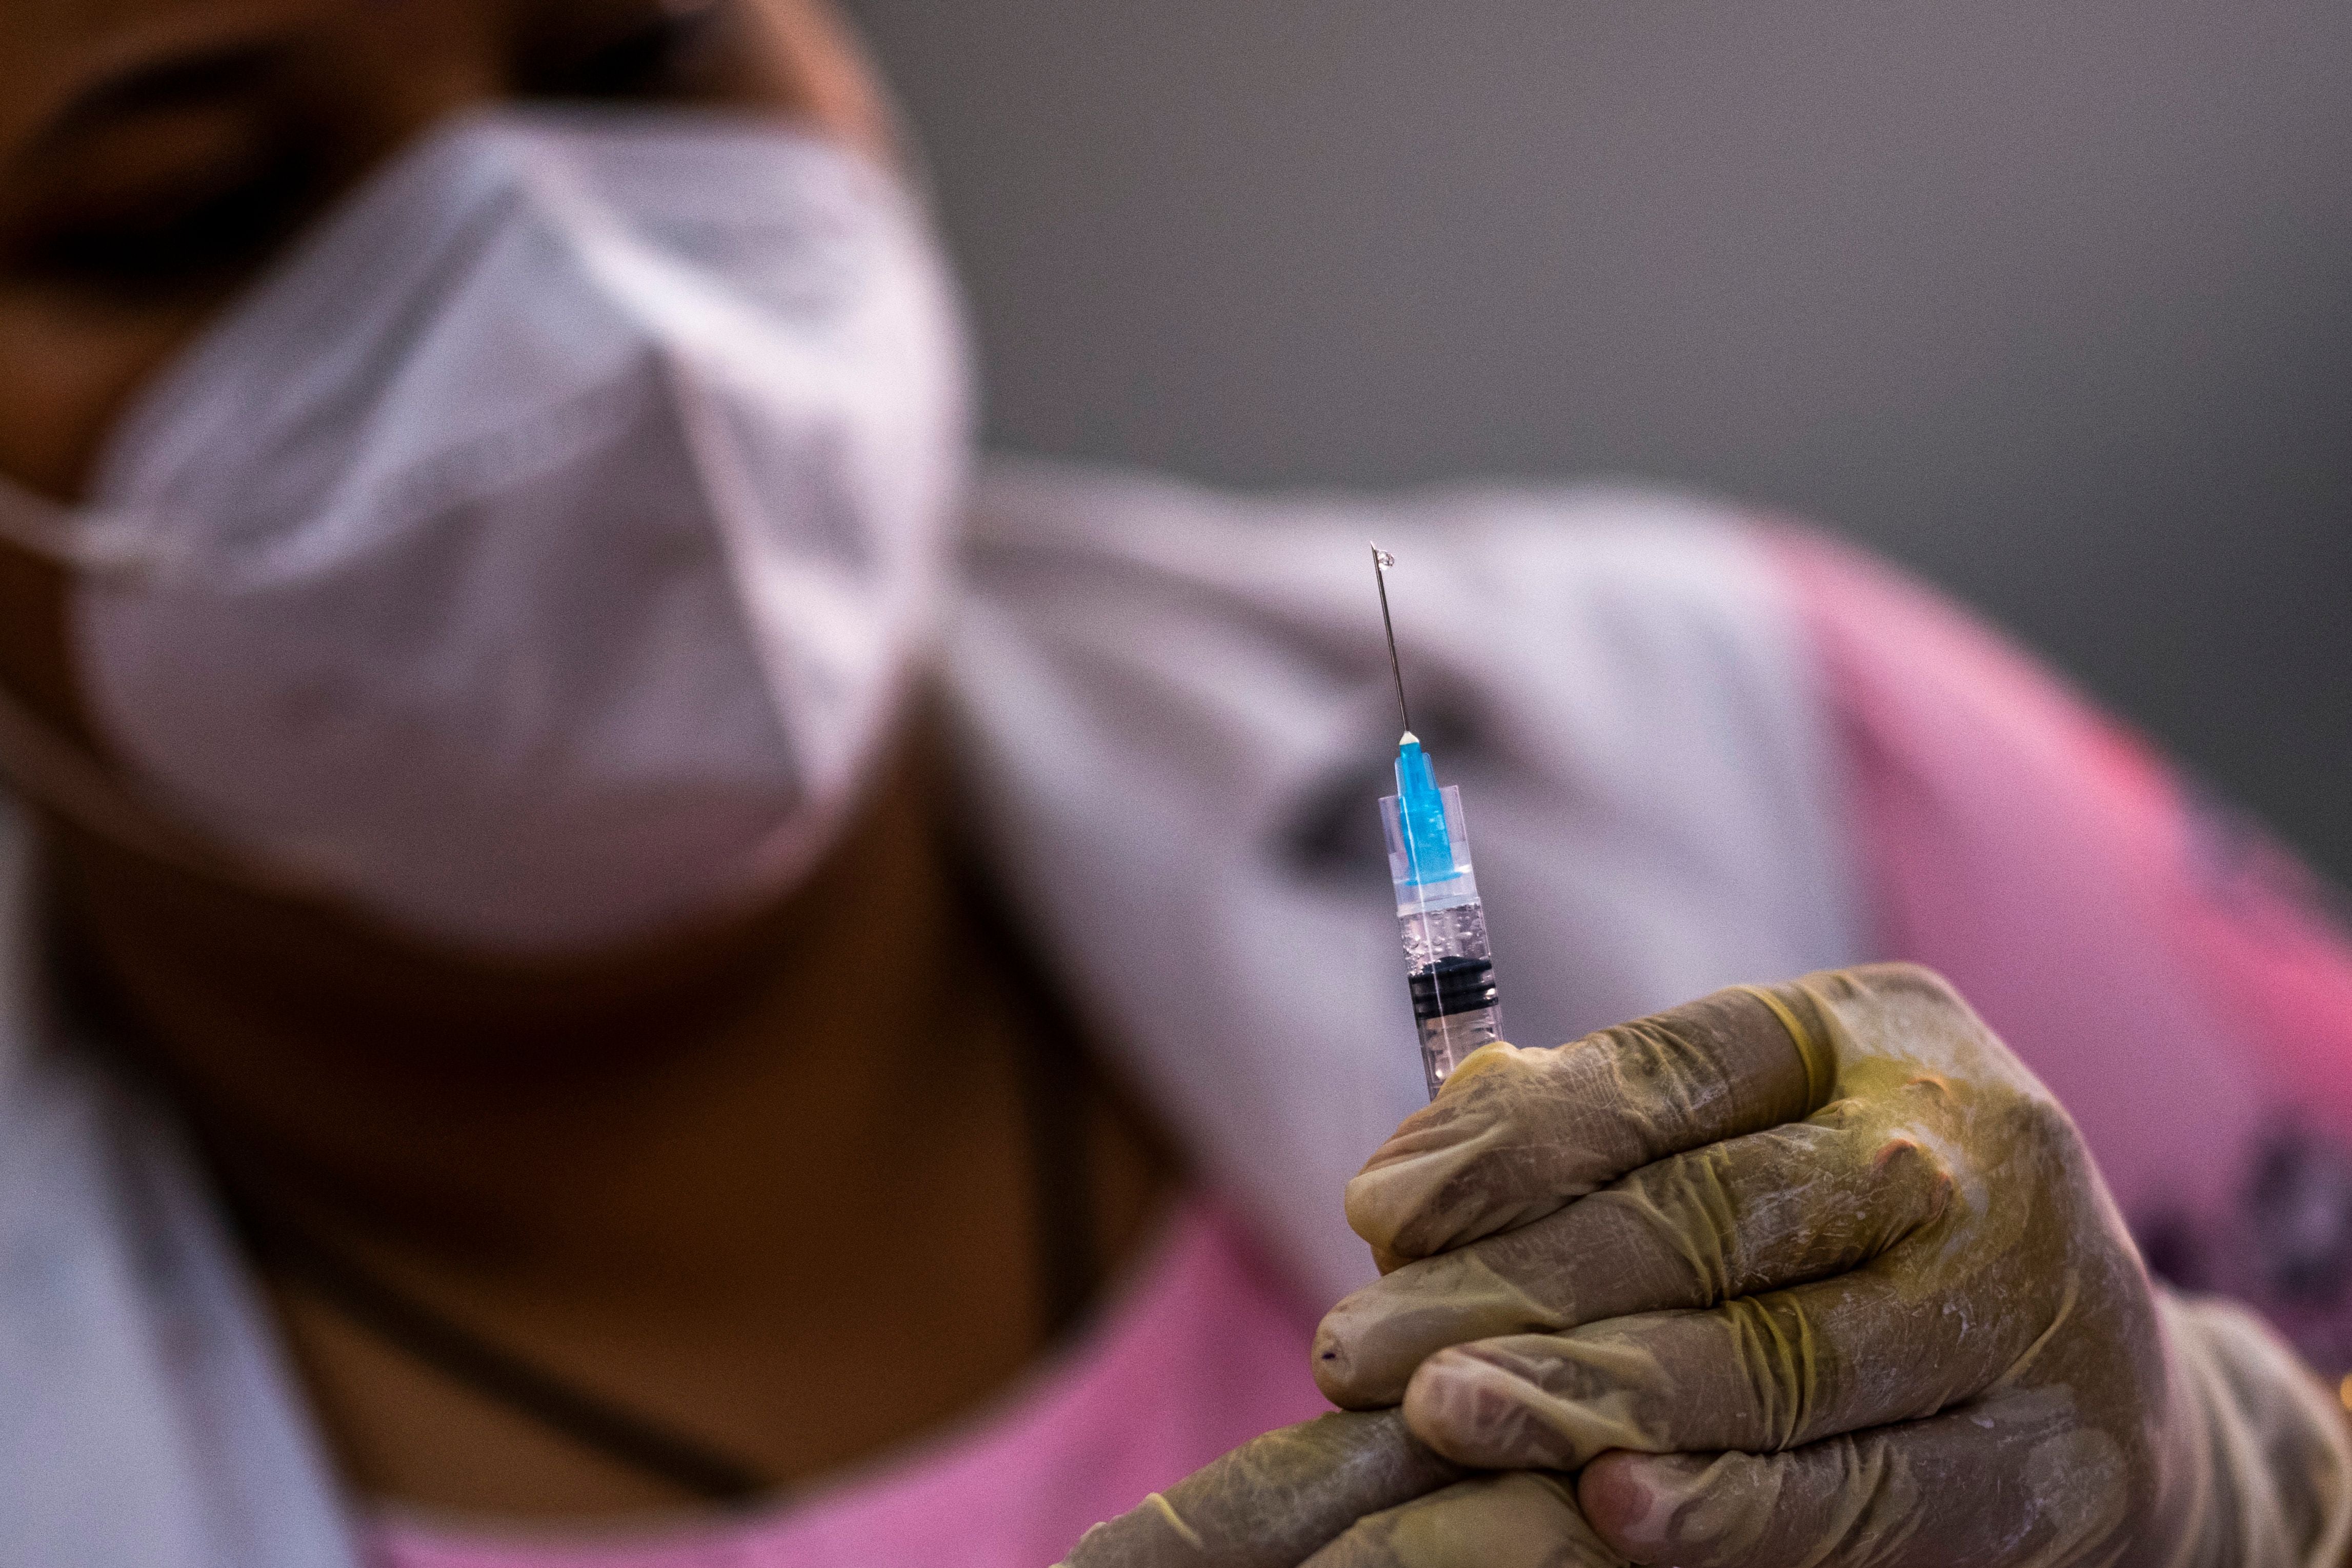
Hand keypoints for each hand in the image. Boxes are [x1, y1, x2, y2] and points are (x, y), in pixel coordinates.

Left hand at [1312, 963, 2351, 1564]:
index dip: (1512, 1141)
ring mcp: (2019, 1304)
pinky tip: (1613, 1504)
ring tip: (1443, 1415)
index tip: (1371, 1211)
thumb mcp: (1761, 1129)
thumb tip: (1425, 1145)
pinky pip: (1864, 1490)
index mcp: (1870, 1032)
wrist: (2110, 1384)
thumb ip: (1604, 1127)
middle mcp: (1959, 1149)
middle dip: (1512, 1286)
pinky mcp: (2049, 1461)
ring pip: (1771, 1358)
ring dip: (1591, 1394)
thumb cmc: (1865, 1233)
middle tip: (1359, 1351)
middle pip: (1701, 1218)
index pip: (1664, 1068)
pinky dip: (1734, 1504)